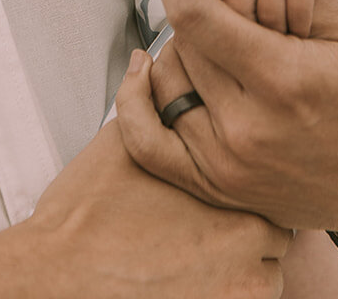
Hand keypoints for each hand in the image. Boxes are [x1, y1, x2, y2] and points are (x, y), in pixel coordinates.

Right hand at [23, 118, 289, 298]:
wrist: (63, 279)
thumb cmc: (86, 215)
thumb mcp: (116, 143)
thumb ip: (144, 100)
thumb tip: (147, 61)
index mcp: (222, 182)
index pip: (262, 166)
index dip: (241, 170)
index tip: (221, 177)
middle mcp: (245, 235)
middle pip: (274, 222)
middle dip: (250, 218)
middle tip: (211, 221)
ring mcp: (242, 286)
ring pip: (270, 269)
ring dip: (248, 262)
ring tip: (204, 255)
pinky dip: (233, 294)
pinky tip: (198, 282)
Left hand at [116, 0, 337, 231]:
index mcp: (282, 79)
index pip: (195, 17)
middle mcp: (248, 126)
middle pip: (182, 46)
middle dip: (192, 17)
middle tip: (213, 11)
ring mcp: (229, 164)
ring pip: (165, 86)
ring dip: (175, 55)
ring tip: (201, 44)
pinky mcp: (219, 188)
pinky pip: (148, 146)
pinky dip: (134, 106)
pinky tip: (144, 75)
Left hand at [203, 0, 337, 35]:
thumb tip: (199, 24)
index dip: (211, 24)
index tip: (220, 42)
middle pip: (237, 11)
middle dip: (245, 37)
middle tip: (255, 51)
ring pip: (270, 17)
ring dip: (275, 37)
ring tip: (279, 46)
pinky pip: (298, 13)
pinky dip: (299, 30)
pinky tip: (299, 34)